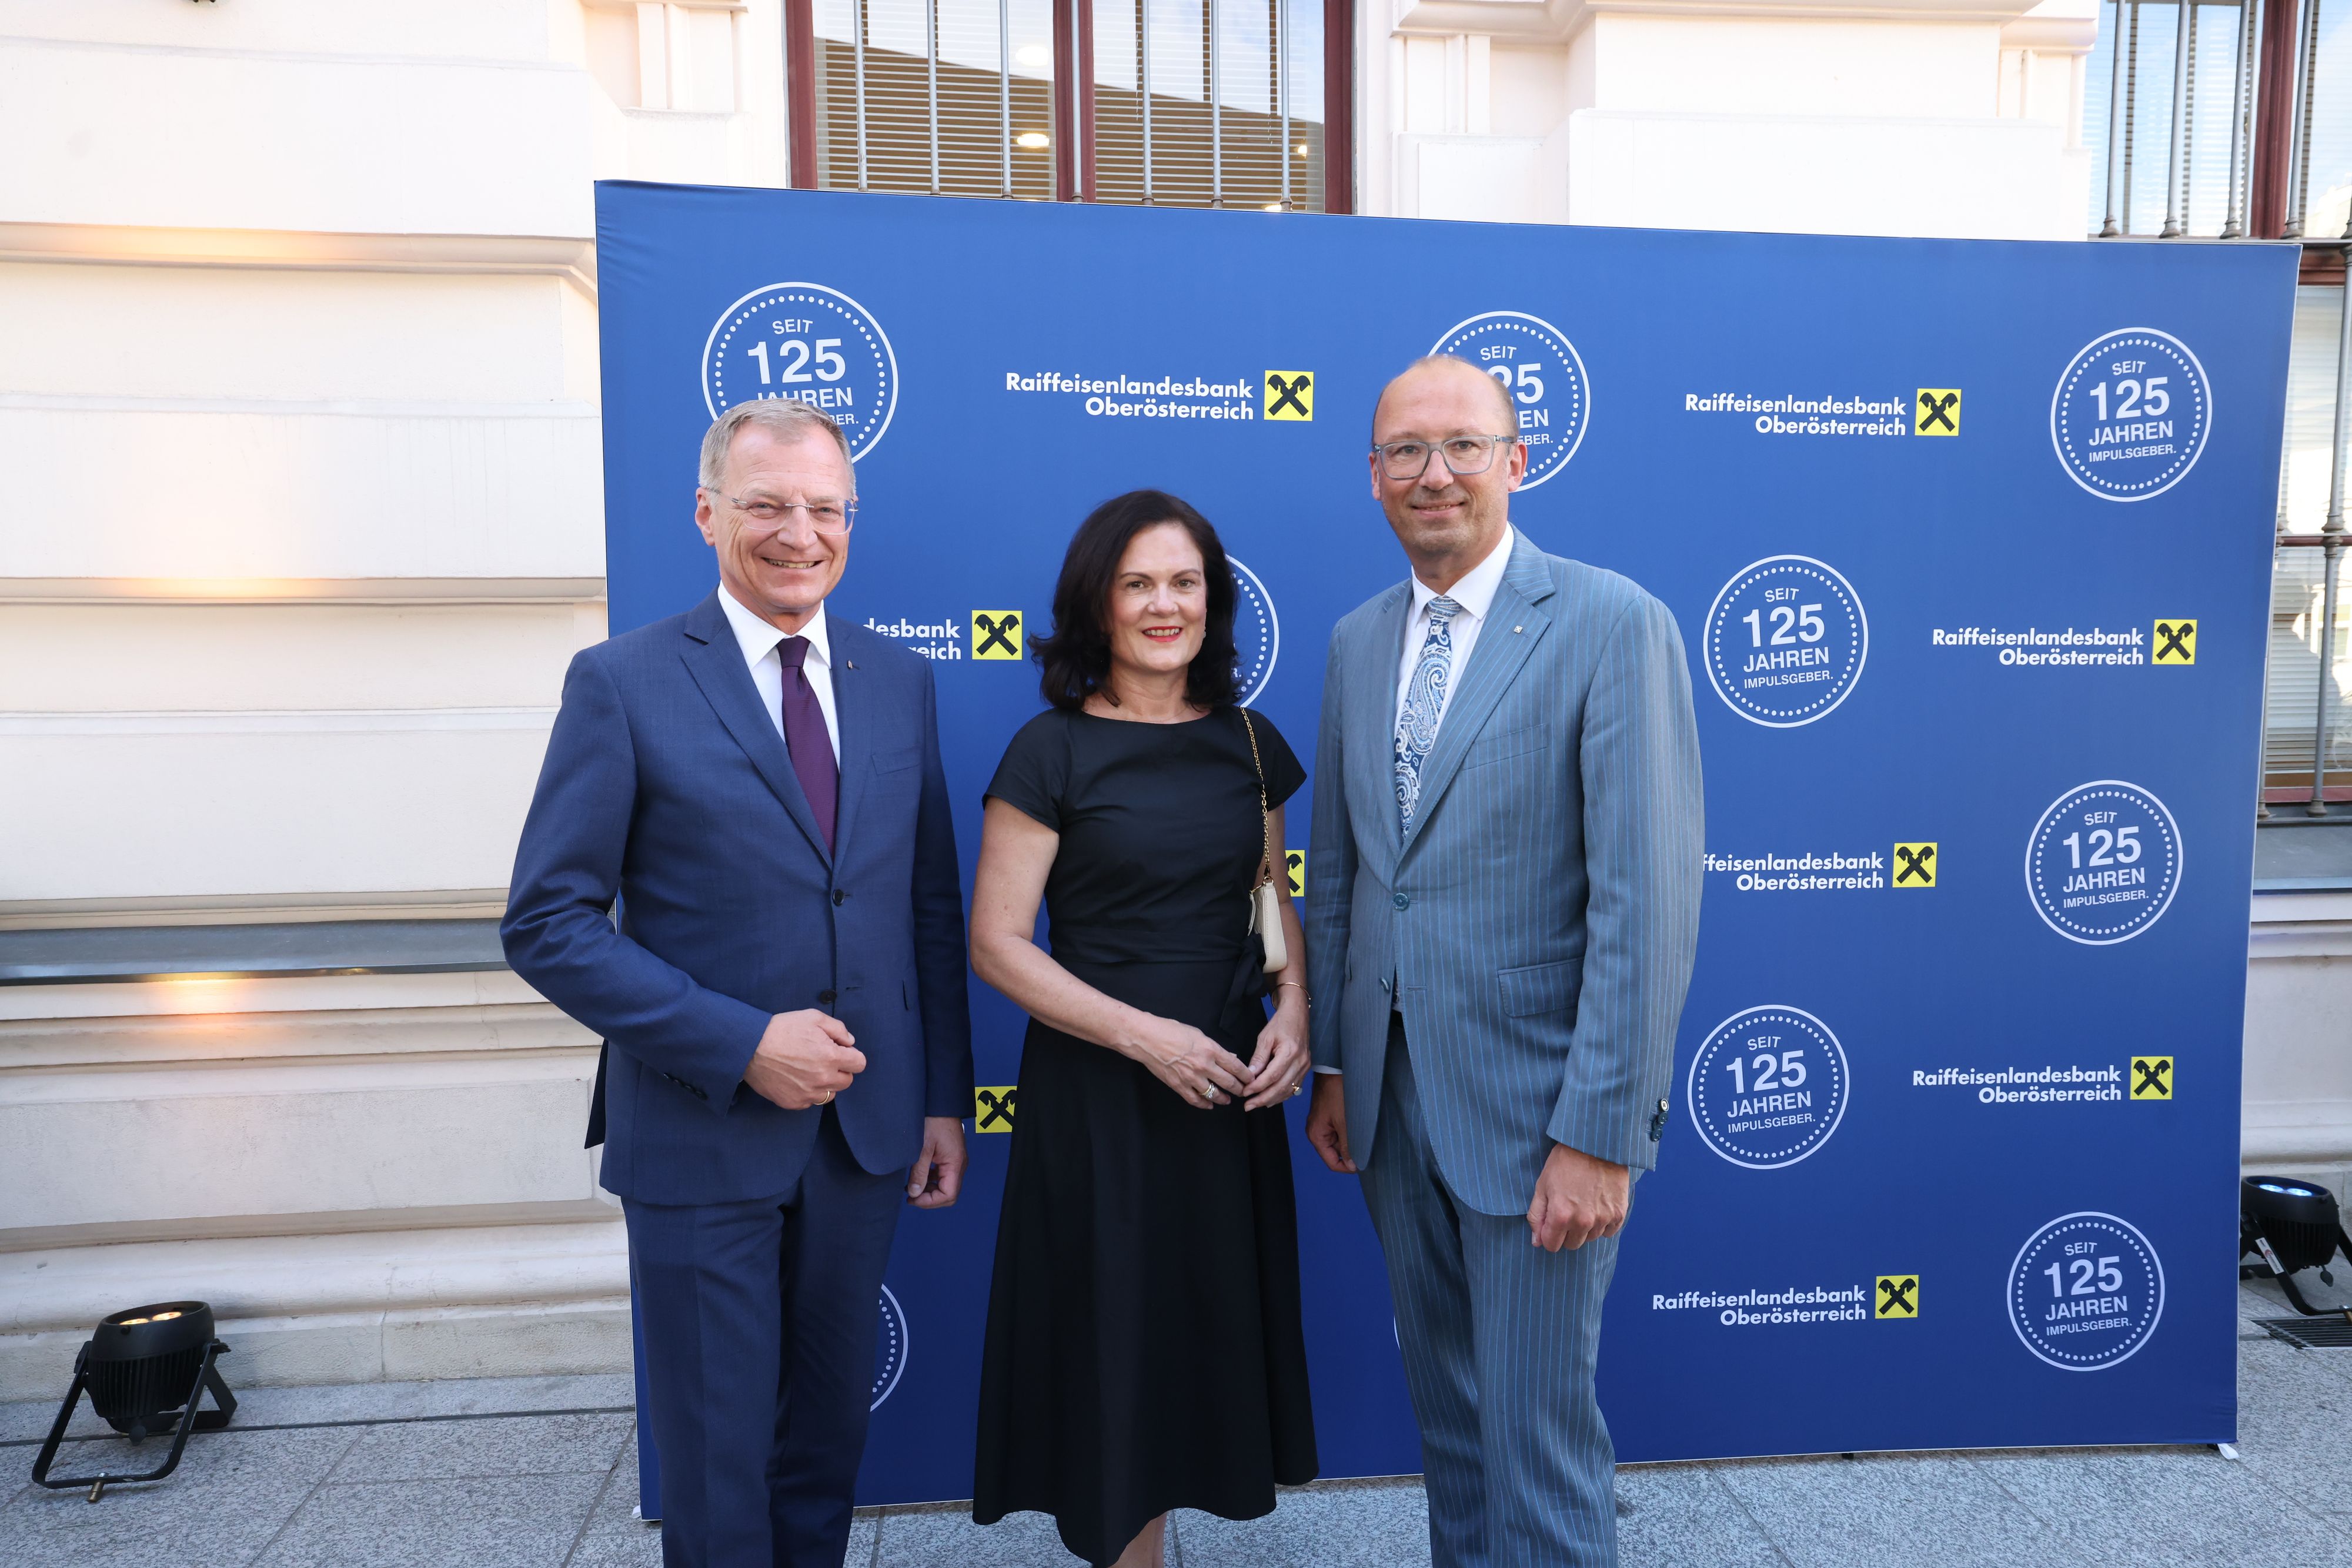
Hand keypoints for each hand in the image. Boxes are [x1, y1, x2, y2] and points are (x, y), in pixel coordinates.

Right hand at [742, 1009, 865, 1110]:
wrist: (749, 1047)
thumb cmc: (781, 1029)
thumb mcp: (813, 1017)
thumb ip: (838, 1029)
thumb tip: (850, 1042)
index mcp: (830, 1057)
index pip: (859, 1064)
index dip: (852, 1056)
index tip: (841, 1052)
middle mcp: (822, 1079)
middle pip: (847, 1081)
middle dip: (840, 1070)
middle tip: (823, 1059)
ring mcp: (807, 1094)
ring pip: (830, 1094)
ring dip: (825, 1083)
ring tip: (809, 1070)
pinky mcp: (793, 1102)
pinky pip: (810, 1102)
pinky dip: (808, 1093)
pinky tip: (796, 1079)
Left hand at [907, 1116, 965, 1208]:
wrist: (940, 1104)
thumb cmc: (934, 1121)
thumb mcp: (922, 1148)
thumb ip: (919, 1172)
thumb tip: (915, 1193)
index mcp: (955, 1164)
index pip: (948, 1195)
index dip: (930, 1201)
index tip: (913, 1199)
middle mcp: (959, 1165)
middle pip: (948, 1194)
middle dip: (930, 1199)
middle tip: (911, 1197)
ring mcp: (956, 1161)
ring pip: (945, 1186)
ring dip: (929, 1190)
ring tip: (912, 1188)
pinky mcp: (950, 1157)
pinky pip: (943, 1176)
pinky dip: (931, 1180)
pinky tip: (918, 1177)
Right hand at [1128, 1015, 1250, 1108]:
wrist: (1147, 1038)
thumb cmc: (1171, 1030)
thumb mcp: (1198, 1034)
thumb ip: (1216, 1048)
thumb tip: (1230, 1057)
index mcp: (1210, 1049)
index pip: (1235, 1066)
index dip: (1246, 1075)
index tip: (1251, 1078)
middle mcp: (1203, 1065)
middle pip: (1228, 1082)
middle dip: (1239, 1089)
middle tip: (1244, 1091)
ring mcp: (1191, 1078)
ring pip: (1214, 1094)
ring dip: (1223, 1098)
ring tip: (1227, 1100)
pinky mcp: (1179, 1086)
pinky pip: (1196, 1100)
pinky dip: (1204, 1104)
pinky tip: (1210, 1105)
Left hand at [1242, 993, 1309, 1109]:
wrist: (1297, 1016)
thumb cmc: (1280, 1024)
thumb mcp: (1265, 1038)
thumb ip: (1258, 1058)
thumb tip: (1250, 1075)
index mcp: (1290, 1052)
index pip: (1272, 1076)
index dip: (1258, 1087)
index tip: (1245, 1093)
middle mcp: (1300, 1062)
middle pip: (1281, 1087)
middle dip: (1263, 1099)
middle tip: (1248, 1106)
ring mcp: (1305, 1067)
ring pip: (1288, 1090)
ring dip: (1271, 1100)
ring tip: (1256, 1105)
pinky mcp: (1305, 1069)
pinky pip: (1293, 1087)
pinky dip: (1281, 1095)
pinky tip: (1269, 1100)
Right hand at [1306, 1074, 1355, 1173]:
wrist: (1334, 1069)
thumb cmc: (1336, 1092)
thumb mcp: (1344, 1122)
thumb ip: (1348, 1145)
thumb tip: (1353, 1165)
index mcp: (1317, 1136)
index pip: (1332, 1162)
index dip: (1348, 1167)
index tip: (1364, 1163)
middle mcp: (1318, 1132)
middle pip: (1336, 1153)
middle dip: (1351, 1151)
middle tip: (1367, 1145)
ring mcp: (1324, 1124)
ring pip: (1341, 1141)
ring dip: (1353, 1140)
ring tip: (1363, 1131)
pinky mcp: (1330, 1116)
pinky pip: (1341, 1131)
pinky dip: (1351, 1131)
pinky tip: (1360, 1124)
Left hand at [1526, 1142, 1629, 1251]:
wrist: (1595, 1144)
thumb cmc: (1565, 1162)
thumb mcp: (1542, 1185)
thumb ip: (1537, 1216)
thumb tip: (1537, 1242)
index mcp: (1561, 1216)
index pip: (1552, 1245)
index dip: (1548, 1236)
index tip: (1551, 1224)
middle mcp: (1583, 1222)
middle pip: (1572, 1245)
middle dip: (1566, 1233)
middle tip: (1567, 1211)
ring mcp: (1603, 1218)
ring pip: (1590, 1238)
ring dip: (1585, 1228)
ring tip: (1583, 1204)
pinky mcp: (1619, 1213)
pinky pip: (1609, 1232)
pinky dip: (1603, 1224)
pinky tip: (1598, 1206)